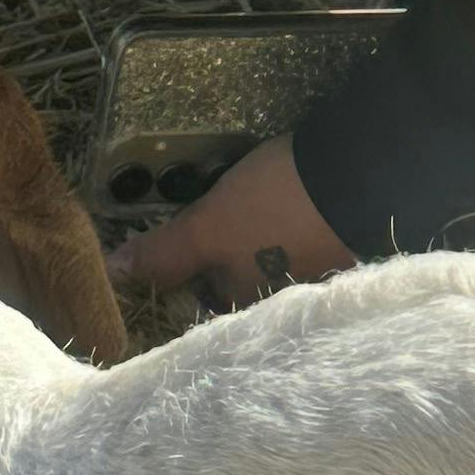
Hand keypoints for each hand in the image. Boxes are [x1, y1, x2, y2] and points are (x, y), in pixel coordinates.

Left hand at [112, 133, 355, 311]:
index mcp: (249, 304)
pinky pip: (294, 238)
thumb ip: (163, 254)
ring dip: (250, 238)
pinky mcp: (337, 239)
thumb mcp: (208, 227)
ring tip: (235, 203)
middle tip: (203, 219)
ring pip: (266, 259)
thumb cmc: (274, 207)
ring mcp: (315, 270)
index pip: (205, 303)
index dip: (184, 278)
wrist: (362, 170)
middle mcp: (283, 299)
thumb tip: (112, 275)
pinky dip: (279, 223)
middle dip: (219, 257)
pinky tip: (272, 200)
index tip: (173, 247)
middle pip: (237, 281)